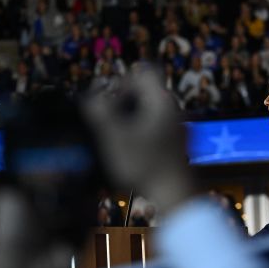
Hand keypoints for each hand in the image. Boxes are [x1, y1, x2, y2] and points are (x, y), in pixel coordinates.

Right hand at [83, 69, 194, 213]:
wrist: (175, 195)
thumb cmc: (144, 165)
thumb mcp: (114, 136)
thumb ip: (100, 111)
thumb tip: (90, 95)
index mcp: (161, 101)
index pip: (144, 72)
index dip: (123, 80)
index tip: (110, 100)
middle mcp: (173, 110)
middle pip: (147, 91)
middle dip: (125, 101)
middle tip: (111, 120)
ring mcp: (178, 127)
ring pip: (151, 110)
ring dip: (132, 118)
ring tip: (119, 137)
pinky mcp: (177, 144)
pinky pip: (157, 127)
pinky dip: (142, 132)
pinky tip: (133, 151)